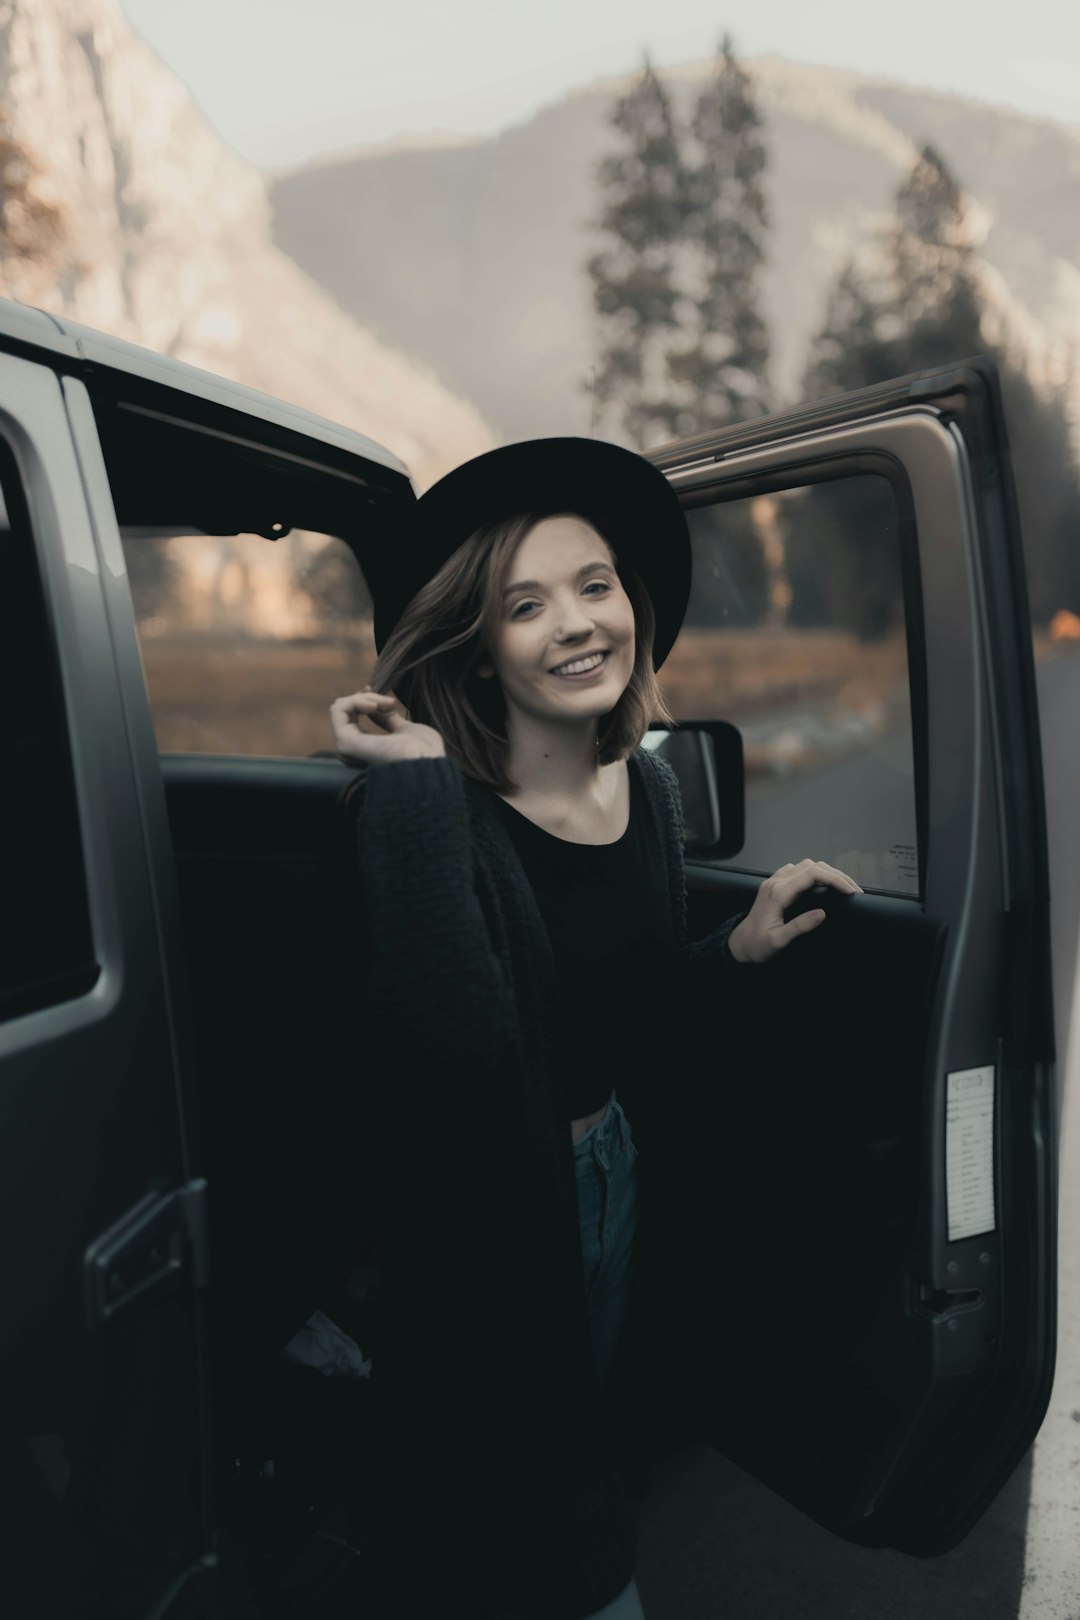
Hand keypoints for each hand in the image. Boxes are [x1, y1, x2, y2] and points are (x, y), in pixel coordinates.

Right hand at [329, 689, 446, 765]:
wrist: (426, 764)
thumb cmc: (423, 753)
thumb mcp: (404, 729)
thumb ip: (387, 719)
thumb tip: (376, 706)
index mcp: (366, 751)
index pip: (352, 719)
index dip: (364, 700)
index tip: (380, 692)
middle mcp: (353, 752)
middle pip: (345, 712)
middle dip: (366, 697)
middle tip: (390, 702)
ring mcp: (346, 748)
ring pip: (340, 708)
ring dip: (364, 698)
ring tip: (386, 703)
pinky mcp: (344, 743)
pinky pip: (338, 710)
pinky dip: (355, 700)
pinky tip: (374, 705)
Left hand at [727, 859, 863, 964]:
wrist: (740, 944)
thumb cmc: (757, 945)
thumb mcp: (778, 941)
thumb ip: (799, 927)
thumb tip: (822, 914)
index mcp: (778, 893)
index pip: (813, 875)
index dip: (836, 879)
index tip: (851, 892)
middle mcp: (776, 882)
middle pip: (813, 866)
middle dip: (837, 875)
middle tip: (854, 890)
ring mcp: (774, 881)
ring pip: (806, 865)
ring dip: (826, 872)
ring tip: (843, 886)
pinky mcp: (775, 885)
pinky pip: (797, 870)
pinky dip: (814, 873)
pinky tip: (823, 884)